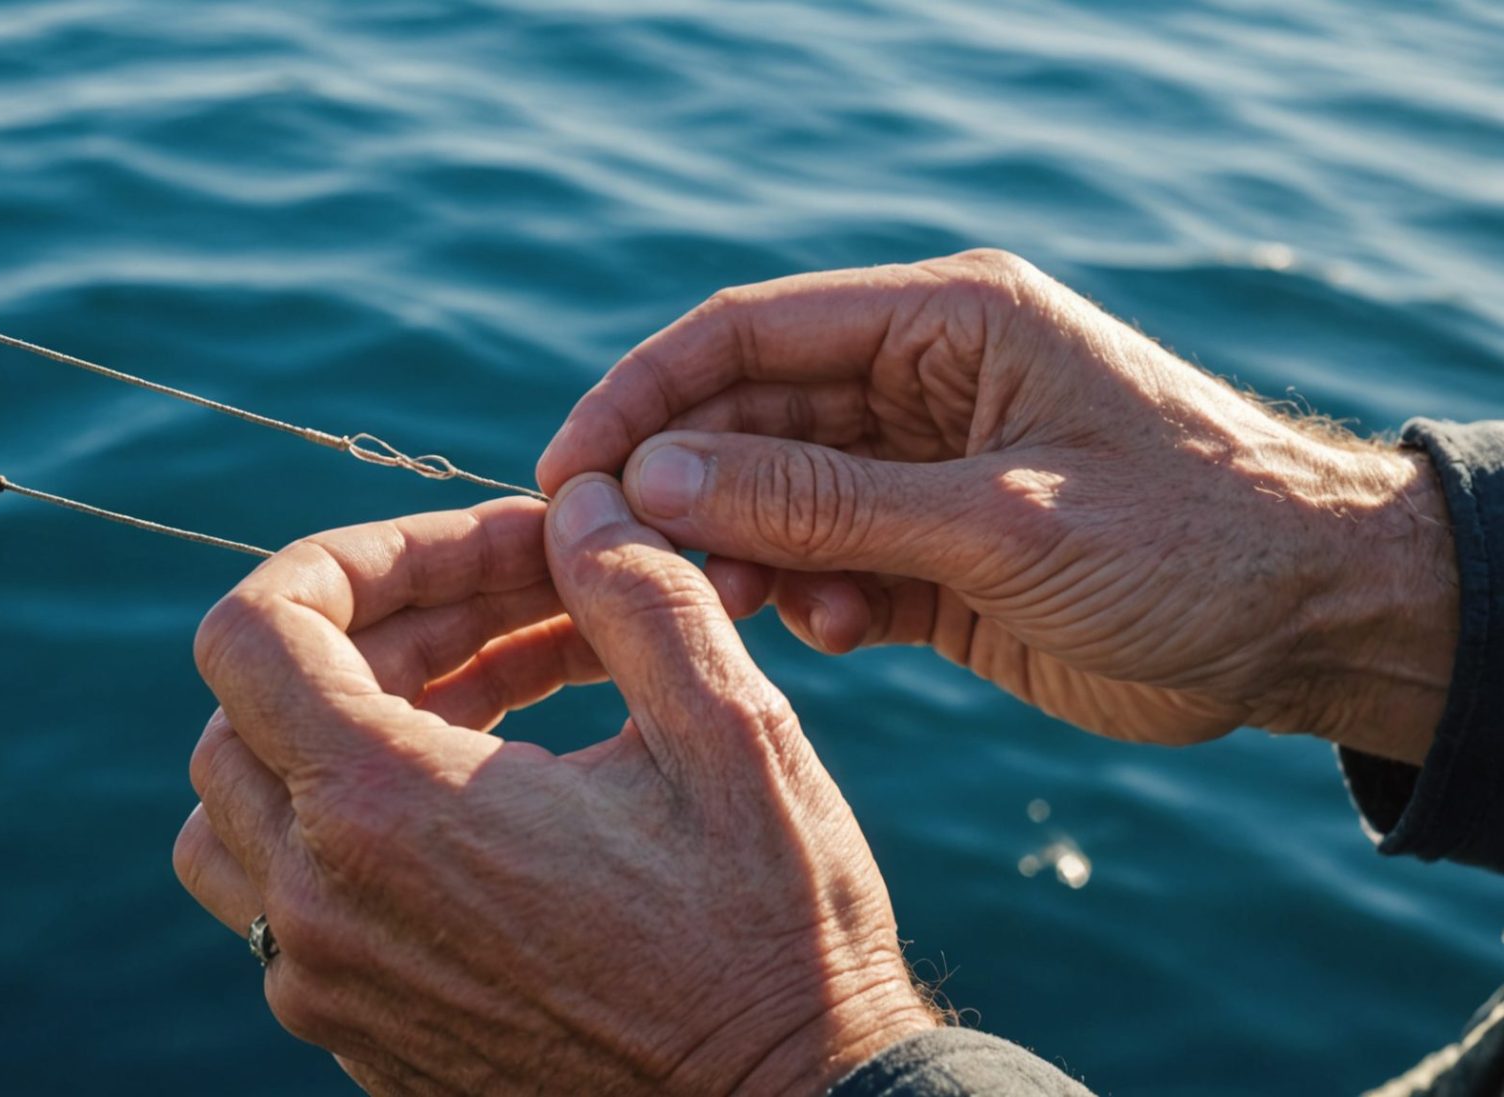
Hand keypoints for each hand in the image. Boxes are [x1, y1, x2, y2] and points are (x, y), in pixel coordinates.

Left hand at [177, 486, 936, 1095]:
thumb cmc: (773, 939)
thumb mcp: (732, 733)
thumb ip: (636, 590)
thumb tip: (579, 501)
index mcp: (387, 815)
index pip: (254, 630)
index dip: (352, 556)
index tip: (472, 548)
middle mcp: (321, 907)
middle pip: (249, 707)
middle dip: (385, 625)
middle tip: (526, 604)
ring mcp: (328, 985)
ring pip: (249, 805)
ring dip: (348, 718)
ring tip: (496, 687)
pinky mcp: (360, 1035)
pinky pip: (296, 894)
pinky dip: (362, 811)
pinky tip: (497, 786)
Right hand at [538, 250, 1457, 762]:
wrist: (1312, 627)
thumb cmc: (1188, 539)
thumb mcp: (997, 519)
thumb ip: (824, 500)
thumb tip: (663, 479)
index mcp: (946, 322)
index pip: (752, 332)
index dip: (647, 393)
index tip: (568, 468)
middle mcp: (922, 385)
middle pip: (750, 417)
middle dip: (686, 488)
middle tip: (623, 561)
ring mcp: (924, 474)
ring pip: (778, 500)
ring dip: (744, 555)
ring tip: (739, 609)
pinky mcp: (935, 557)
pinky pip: (827, 567)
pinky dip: (810, 600)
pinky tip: (835, 633)